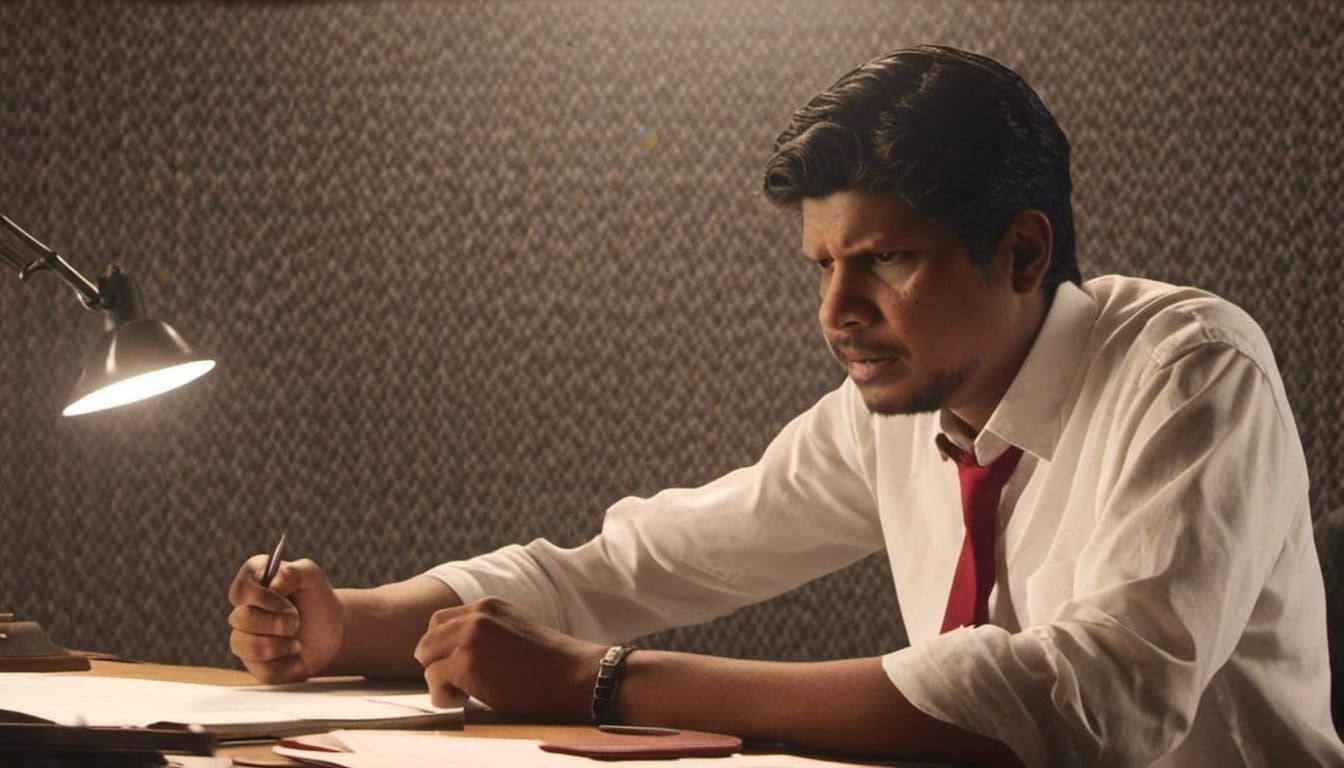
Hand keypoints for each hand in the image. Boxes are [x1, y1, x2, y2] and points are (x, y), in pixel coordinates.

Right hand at [227, 555, 344, 682]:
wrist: (331, 632)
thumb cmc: (317, 599)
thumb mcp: (313, 577)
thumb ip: (295, 571)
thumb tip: (275, 583)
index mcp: (253, 582)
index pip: (240, 590)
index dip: (262, 599)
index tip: (287, 605)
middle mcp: (243, 609)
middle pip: (240, 618)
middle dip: (275, 623)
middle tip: (297, 622)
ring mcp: (245, 637)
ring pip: (242, 646)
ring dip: (277, 646)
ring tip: (298, 644)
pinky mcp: (254, 663)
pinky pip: (260, 670)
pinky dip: (285, 668)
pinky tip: (299, 661)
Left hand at [413, 597, 605, 715]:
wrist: (577, 676)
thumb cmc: (551, 664)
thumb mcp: (515, 630)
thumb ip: (486, 632)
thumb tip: (451, 652)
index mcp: (488, 605)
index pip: (441, 621)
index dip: (445, 646)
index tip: (462, 665)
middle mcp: (476, 615)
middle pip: (428, 638)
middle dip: (437, 662)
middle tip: (461, 682)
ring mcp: (470, 638)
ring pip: (426, 658)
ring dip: (439, 679)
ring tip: (466, 692)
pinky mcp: (467, 663)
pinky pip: (433, 680)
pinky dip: (444, 696)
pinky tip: (468, 700)